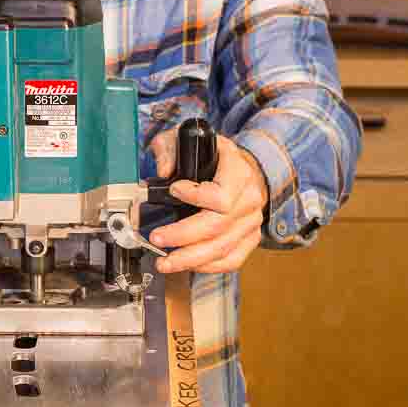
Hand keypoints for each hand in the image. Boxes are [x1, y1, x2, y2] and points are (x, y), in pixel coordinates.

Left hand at [148, 131, 267, 274]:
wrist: (245, 168)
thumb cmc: (214, 156)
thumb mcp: (189, 140)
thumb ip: (170, 149)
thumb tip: (162, 170)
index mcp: (238, 172)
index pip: (221, 194)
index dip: (196, 196)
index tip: (174, 189)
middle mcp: (249, 198)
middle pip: (217, 225)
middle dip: (183, 236)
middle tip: (157, 238)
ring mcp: (251, 222)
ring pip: (222, 247)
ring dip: (190, 258)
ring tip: (164, 262)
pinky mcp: (249, 239)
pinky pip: (230, 260)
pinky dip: (207, 267)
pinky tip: (186, 265)